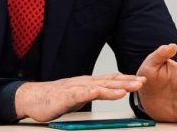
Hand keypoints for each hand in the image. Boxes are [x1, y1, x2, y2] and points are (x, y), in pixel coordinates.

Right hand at [15, 73, 145, 121]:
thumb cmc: (56, 97)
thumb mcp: (80, 95)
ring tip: (126, 89)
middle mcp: (84, 82)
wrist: (33, 97)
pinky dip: (88, 93)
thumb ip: (94, 93)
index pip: (111, 79)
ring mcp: (74, 88)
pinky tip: (95, 92)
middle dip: (126, 82)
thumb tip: (110, 93)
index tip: (142, 79)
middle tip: (142, 82)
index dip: (127, 79)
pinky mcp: (64, 96)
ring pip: (96, 87)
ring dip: (112, 88)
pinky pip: (78, 94)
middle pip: (108, 82)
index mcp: (89, 83)